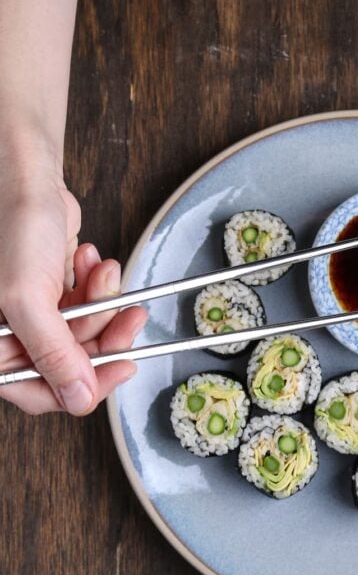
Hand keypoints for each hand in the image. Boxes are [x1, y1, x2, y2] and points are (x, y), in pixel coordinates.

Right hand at [0, 169, 146, 414]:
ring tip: (102, 272)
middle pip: (69, 361)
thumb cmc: (12, 225)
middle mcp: (7, 332)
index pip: (36, 391)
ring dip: (102, 302)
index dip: (83, 385)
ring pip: (84, 333)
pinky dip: (97, 285)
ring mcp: (30, 313)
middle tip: (128, 315)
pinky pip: (86, 306)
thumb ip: (53, 353)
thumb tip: (79, 399)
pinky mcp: (51, 292)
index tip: (123, 367)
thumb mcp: (26, 297)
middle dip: (102, 332)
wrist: (24, 174)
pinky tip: (89, 259)